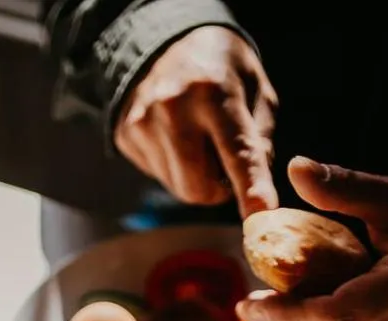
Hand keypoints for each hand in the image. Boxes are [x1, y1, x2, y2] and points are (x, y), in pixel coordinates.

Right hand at [115, 27, 278, 217]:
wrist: (164, 39)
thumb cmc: (221, 68)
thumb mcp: (256, 87)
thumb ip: (261, 137)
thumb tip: (254, 187)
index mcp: (214, 91)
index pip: (237, 151)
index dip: (251, 187)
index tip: (261, 214)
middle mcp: (173, 108)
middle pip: (197, 188)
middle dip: (216, 190)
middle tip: (224, 168)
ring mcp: (142, 123)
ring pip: (177, 187)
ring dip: (194, 177)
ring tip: (197, 141)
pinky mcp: (125, 135)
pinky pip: (158, 175)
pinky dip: (173, 166)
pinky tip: (174, 137)